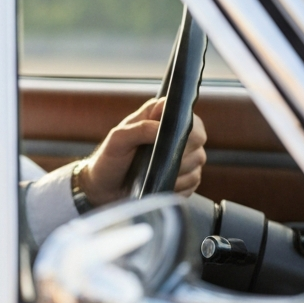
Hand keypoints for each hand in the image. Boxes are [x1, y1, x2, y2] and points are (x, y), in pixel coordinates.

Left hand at [76, 97, 206, 206]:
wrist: (104, 189)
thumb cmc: (108, 160)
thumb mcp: (116, 140)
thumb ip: (138, 129)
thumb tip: (161, 128)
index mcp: (157, 117)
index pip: (185, 113)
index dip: (184, 126)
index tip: (170, 140)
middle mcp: (172, 134)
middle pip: (198, 138)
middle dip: (181, 152)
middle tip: (157, 161)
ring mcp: (182, 156)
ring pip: (198, 161)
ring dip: (178, 171)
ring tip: (153, 174)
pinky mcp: (185, 176)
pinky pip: (194, 180)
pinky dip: (179, 185)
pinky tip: (160, 184)